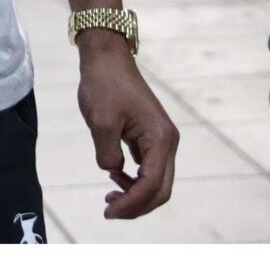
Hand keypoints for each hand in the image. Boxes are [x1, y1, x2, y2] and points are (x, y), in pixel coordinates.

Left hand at [76, 35, 177, 218]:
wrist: (107, 58)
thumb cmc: (105, 85)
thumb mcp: (101, 122)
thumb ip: (108, 155)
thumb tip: (114, 172)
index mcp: (161, 138)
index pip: (151, 185)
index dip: (131, 204)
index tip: (107, 212)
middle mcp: (167, 141)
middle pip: (160, 189)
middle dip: (136, 206)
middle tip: (109, 211)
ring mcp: (161, 139)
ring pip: (156, 182)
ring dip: (136, 196)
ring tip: (109, 199)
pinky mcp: (150, 137)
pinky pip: (149, 169)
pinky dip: (135, 182)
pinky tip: (115, 180)